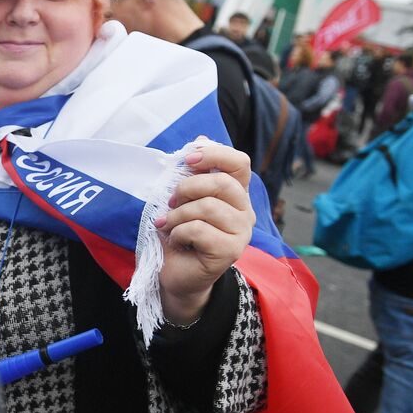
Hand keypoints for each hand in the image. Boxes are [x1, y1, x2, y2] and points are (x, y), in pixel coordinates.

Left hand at [155, 141, 254, 324]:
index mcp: (235, 194)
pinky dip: (178, 232)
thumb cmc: (179, 233)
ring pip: (208, 207)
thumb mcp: (181, 200)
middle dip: (187, 188)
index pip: (240, 163)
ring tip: (168, 225)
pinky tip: (175, 240)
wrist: (175, 273)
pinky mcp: (231, 251)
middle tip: (170, 202)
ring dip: (178, 215)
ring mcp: (241, 232)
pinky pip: (199, 230)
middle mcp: (245, 211)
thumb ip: (192, 173)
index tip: (188, 159)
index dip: (215, 154)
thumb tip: (200, 138)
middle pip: (222, 183)